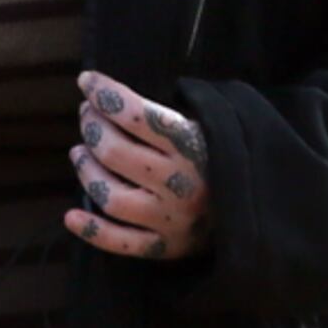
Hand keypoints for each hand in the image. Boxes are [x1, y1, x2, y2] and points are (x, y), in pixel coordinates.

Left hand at [70, 72, 213, 261]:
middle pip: (115, 153)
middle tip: (87, 116)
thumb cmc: (218, 159)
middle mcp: (181, 183)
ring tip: (80, 152)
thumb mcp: (206, 127)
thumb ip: (165, 116)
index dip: (106, 94)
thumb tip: (108, 96)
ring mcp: (172, 218)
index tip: (87, 81)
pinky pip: (121, 243)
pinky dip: (91, 231)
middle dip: (92, 127)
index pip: (138, 116)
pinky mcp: (166, 246)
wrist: (257, 212)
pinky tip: (70, 215)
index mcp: (194, 146)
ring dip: (86, 170)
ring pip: (111, 195)